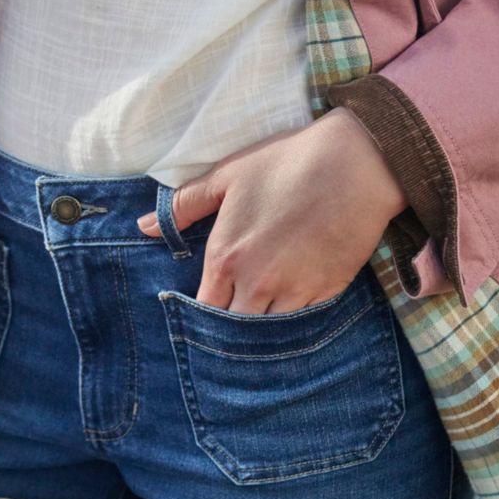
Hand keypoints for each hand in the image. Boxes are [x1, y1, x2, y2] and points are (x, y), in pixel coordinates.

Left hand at [136, 107, 408, 313]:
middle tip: (230, 327)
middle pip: (233, 331)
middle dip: (230, 333)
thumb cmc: (286, 163)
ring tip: (258, 323)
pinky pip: (302, 323)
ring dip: (261, 331)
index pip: (204, 310)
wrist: (355, 163)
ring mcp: (294, 291)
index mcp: (226, 258)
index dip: (202, 317)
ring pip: (268, 334)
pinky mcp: (326, 292)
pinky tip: (290, 313)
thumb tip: (143, 227)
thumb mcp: (228, 176)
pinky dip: (293, 322)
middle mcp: (256, 283)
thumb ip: (183, 205)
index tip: (205, 315)